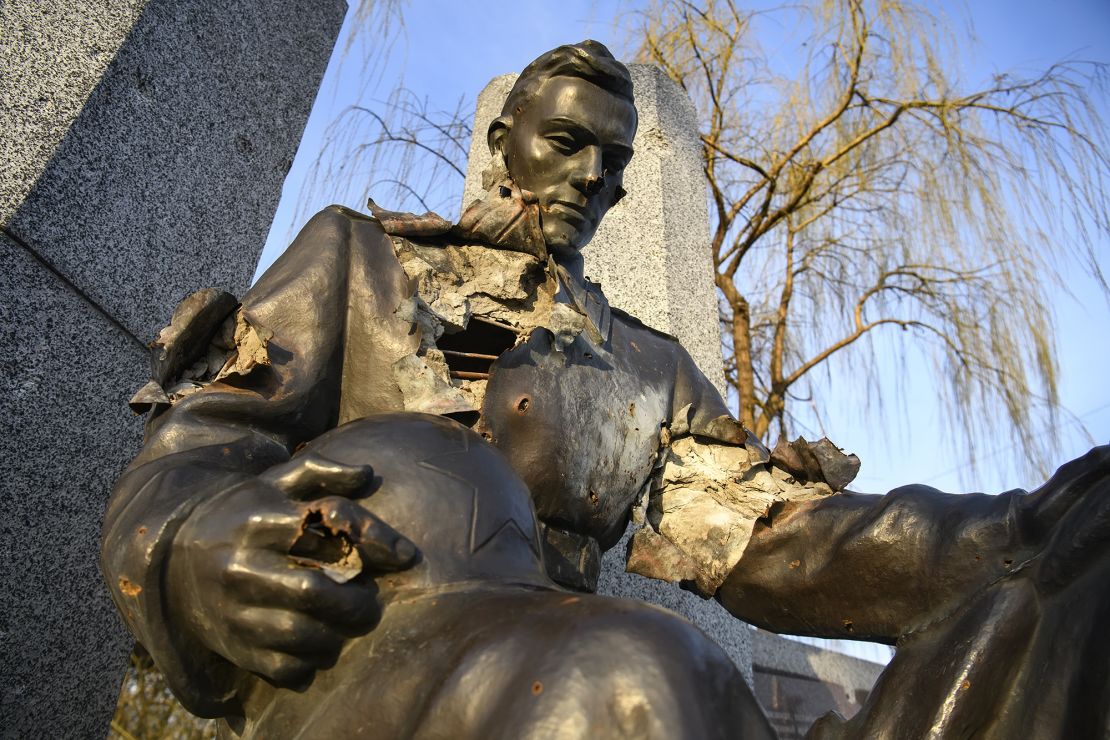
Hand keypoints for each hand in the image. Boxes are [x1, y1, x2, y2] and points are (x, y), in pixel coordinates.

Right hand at [166, 453, 416, 686]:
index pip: (328, 532)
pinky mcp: (232, 645)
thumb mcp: (273, 483)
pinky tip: (319, 645)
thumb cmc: (242, 514)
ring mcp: (233, 609)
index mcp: (258, 521)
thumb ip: (320, 471)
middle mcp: (242, 565)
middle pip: (315, 592)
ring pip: (301, 634)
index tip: (407, 554)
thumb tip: (368, 473)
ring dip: (338, 634)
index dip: (376, 542)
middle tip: (373, 601)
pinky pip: (282, 666)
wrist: (171, 558)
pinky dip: (311, 661)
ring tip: (347, 623)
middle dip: (358, 601)